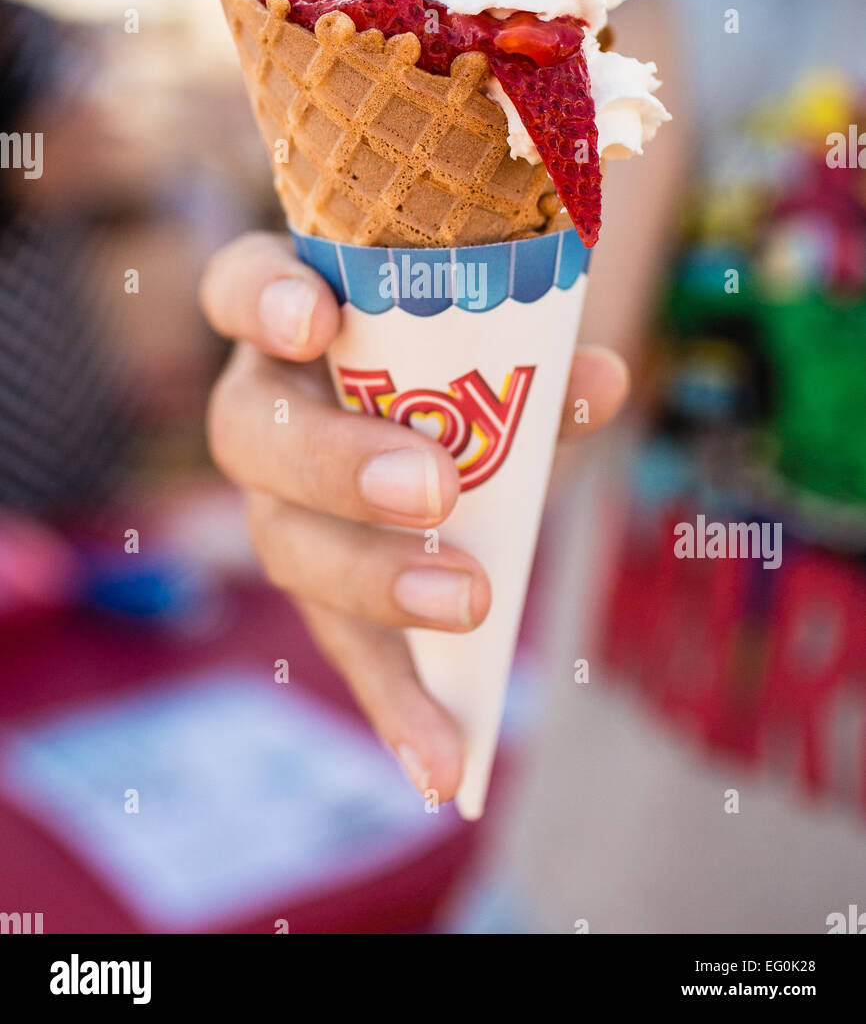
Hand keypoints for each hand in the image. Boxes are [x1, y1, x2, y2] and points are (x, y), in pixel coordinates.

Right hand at [200, 232, 628, 799]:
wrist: (450, 405)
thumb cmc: (460, 349)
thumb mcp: (498, 345)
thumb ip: (536, 358)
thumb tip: (602, 379)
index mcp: (294, 315)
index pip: (238, 287)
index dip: (260, 301)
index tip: (312, 319)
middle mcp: (266, 403)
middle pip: (253, 432)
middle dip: (339, 464)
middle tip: (434, 487)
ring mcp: (279, 499)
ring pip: (286, 543)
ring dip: (374, 582)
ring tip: (467, 607)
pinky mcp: (322, 586)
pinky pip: (343, 643)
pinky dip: (396, 703)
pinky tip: (440, 764)